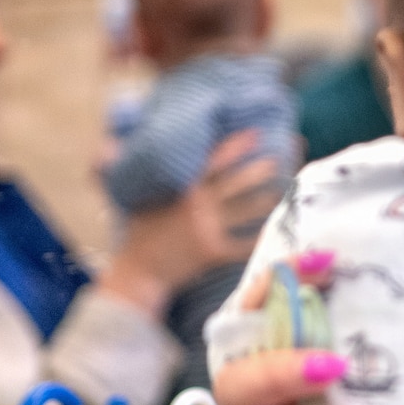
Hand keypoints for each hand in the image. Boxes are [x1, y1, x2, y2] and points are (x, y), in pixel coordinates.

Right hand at [99, 132, 282, 315]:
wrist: (140, 272)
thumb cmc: (140, 233)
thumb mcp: (139, 197)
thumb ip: (146, 173)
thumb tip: (117, 143)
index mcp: (181, 186)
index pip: (214, 159)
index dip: (236, 145)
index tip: (256, 133)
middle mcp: (197, 204)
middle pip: (237, 182)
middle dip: (262, 168)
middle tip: (283, 157)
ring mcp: (207, 227)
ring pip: (246, 210)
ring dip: (268, 199)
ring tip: (286, 189)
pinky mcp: (214, 251)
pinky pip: (244, 243)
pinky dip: (262, 237)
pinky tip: (280, 231)